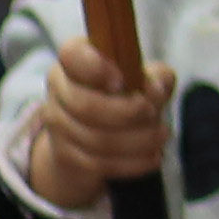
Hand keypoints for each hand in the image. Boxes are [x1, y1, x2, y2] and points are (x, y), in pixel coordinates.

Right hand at [15, 37, 178, 217]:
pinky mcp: (65, 155)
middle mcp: (59, 88)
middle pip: (84, 105)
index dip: (96, 67)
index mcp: (74, 59)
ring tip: (162, 135)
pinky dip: (131, 162)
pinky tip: (153, 156)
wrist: (97, 133)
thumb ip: (156, 77)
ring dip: (137, 140)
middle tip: (153, 113)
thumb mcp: (145, 78)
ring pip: (95, 139)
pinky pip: (99, 163)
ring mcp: (57, 124)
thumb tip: (154, 91)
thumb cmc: (128, 93)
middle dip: (126, 113)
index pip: (72, 55)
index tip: (122, 81)